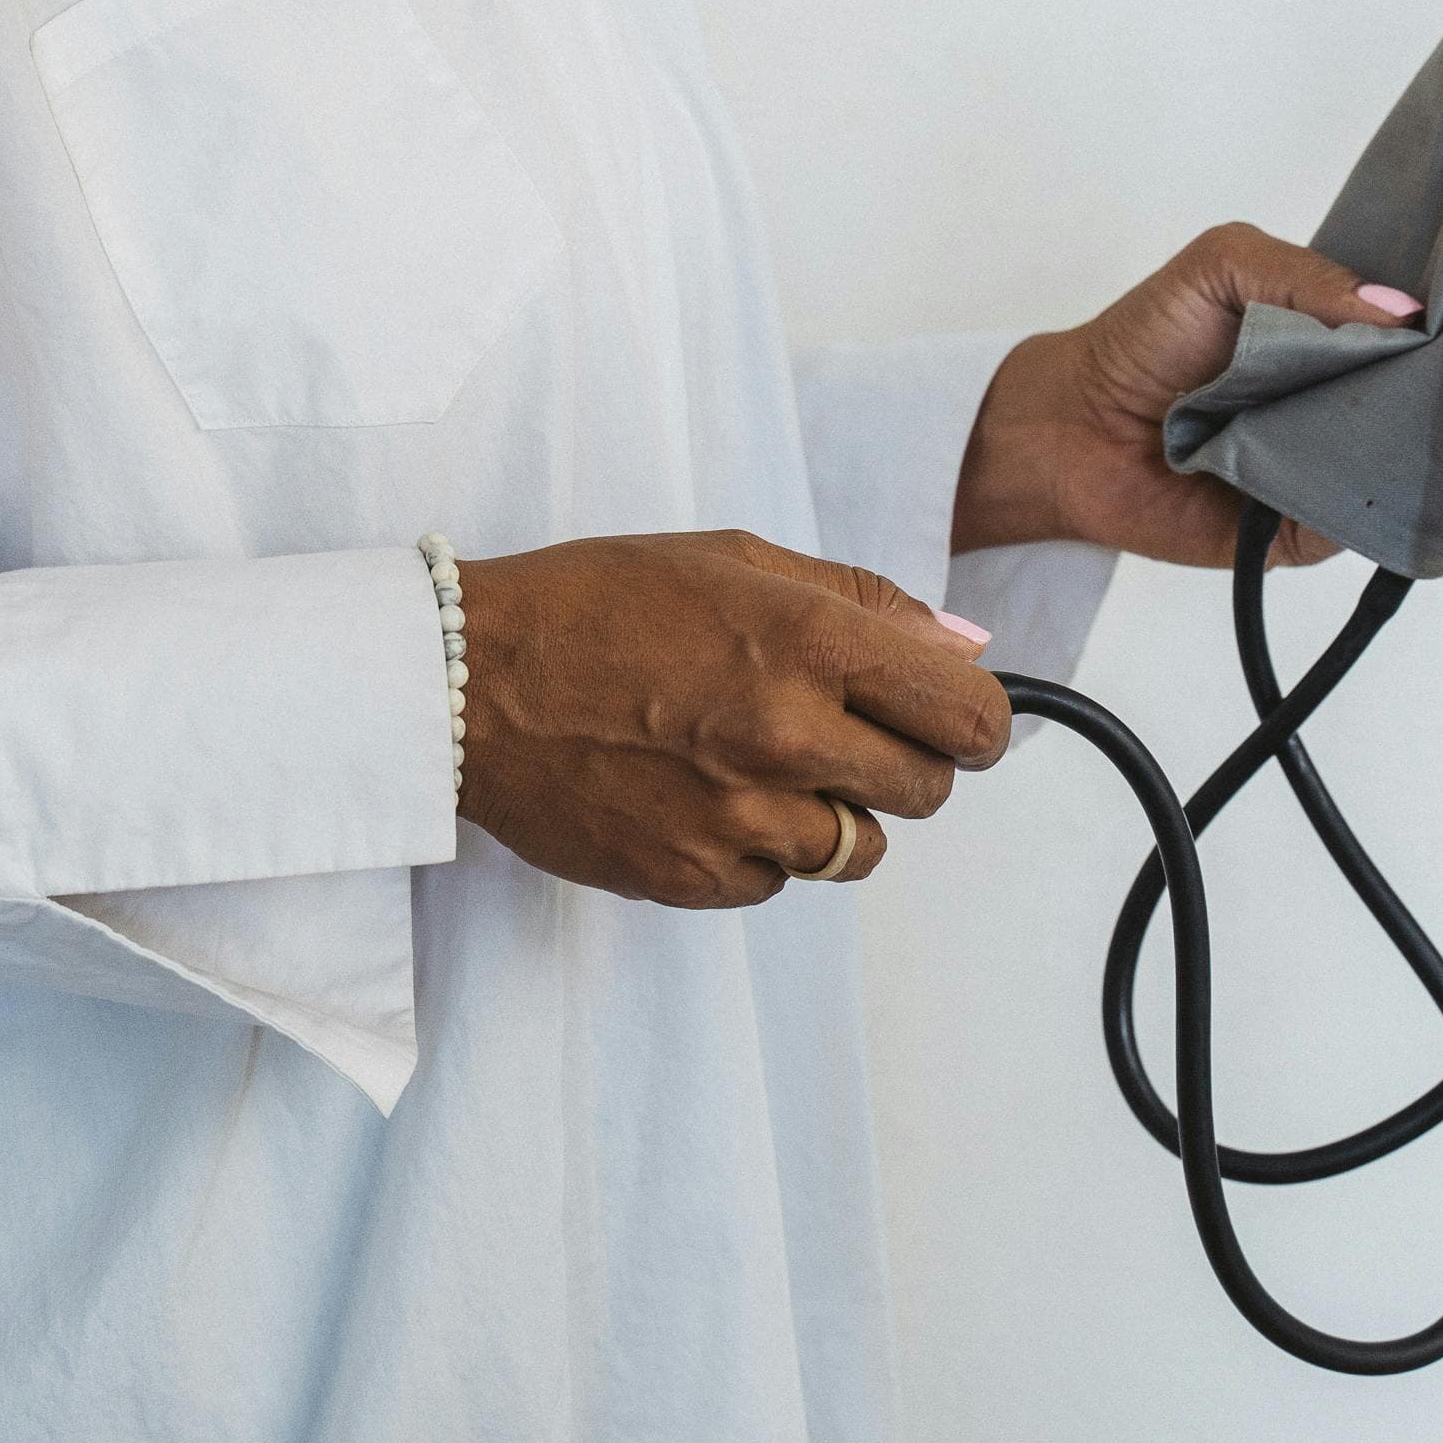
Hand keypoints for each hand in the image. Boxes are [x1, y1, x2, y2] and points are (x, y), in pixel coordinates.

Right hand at [452, 531, 1010, 908]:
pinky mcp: (696, 878)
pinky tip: (704, 795)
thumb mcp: (733, 559)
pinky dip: (762, 849)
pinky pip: (779, 883)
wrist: (467, 683)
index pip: (970, 713)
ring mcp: (741, 818)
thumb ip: (862, 602)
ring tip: (761, 764)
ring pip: (861, 850)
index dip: (975, 717)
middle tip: (842, 732)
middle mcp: (786, 736)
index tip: (951, 715)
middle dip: (904, 761)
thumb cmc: (597, 605)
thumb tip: (966, 645)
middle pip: (930, 790)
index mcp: (807, 643)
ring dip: (835, 812)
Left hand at [950, 221, 1421, 566]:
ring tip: (1398, 417)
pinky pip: (1354, 525)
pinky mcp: (1302, 533)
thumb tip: (1401, 309)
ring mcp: (1325, 472)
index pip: (1419, 339)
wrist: (1074, 428)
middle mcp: (1342, 408)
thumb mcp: (1222, 265)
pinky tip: (1350, 470)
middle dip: (1439, 390)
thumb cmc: (1144, 341)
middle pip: (1425, 407)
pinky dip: (1356, 501)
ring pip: (1400, 470)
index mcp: (1337, 341)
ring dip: (1404, 448)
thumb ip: (1305, 274)